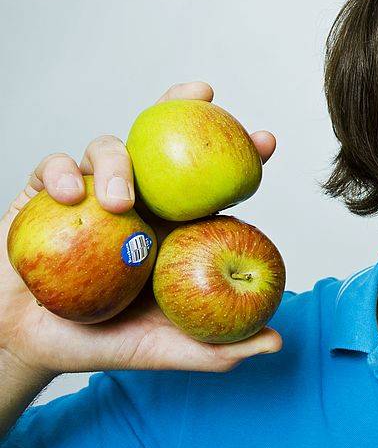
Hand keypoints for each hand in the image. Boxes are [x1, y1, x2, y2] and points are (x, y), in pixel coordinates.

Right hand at [0, 82, 281, 381]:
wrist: (30, 346)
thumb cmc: (103, 343)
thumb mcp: (165, 350)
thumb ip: (217, 350)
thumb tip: (276, 343)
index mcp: (173, 226)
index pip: (211, 182)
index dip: (239, 155)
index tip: (266, 143)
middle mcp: (139, 201)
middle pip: (163, 141)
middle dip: (185, 108)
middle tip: (205, 98)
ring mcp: (93, 193)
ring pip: (111, 148)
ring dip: (118, 164)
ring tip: (119, 203)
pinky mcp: (46, 196)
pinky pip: (55, 167)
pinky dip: (62, 174)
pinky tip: (69, 195)